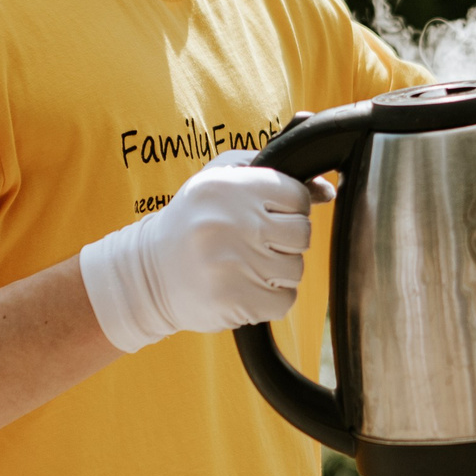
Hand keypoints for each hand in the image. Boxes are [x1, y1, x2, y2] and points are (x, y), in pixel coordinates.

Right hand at [77, 151, 330, 352]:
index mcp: (228, 186)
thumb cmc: (193, 222)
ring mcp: (233, 263)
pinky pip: (284, 300)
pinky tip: (244, 287)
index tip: (265, 216)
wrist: (148, 273)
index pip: (296, 196)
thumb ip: (275, 174)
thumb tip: (327, 190)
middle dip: (285, 241)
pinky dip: (270, 298)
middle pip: (302, 233)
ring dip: (277, 271)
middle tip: (255, 243)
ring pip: (295, 268)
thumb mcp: (223, 181)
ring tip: (244, 265)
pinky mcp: (235, 300)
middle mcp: (231, 222)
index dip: (288, 208)